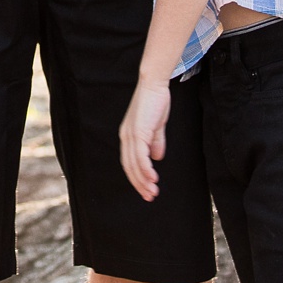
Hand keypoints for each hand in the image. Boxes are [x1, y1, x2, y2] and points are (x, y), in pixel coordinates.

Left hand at [119, 77, 172, 201]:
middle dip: (139, 184)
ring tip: (153, 192)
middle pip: (129, 167)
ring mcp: (131, 135)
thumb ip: (155, 142)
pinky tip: (153, 179)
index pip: (129, 163)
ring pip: (134, 164)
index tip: (146, 190)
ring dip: (144, 180)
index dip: (137, 178)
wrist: (154, 85)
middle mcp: (126, 137)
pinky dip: (146, 169)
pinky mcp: (139, 132)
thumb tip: (156, 158)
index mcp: (128, 136)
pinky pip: (140, 156)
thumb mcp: (156, 126)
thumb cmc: (155, 103)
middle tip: (149, 197)